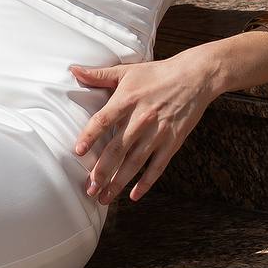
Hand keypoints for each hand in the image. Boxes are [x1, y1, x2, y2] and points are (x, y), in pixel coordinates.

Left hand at [68, 51, 217, 204]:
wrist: (194, 77)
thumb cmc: (156, 74)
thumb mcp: (127, 71)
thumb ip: (99, 75)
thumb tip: (74, 70)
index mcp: (127, 99)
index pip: (104, 119)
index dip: (90, 135)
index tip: (77, 151)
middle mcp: (142, 118)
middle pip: (118, 148)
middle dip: (102, 171)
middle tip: (89, 189)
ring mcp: (158, 132)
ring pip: (135, 162)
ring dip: (119, 182)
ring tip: (104, 198)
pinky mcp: (173, 142)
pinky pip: (157, 167)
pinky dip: (146, 183)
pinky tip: (134, 196)